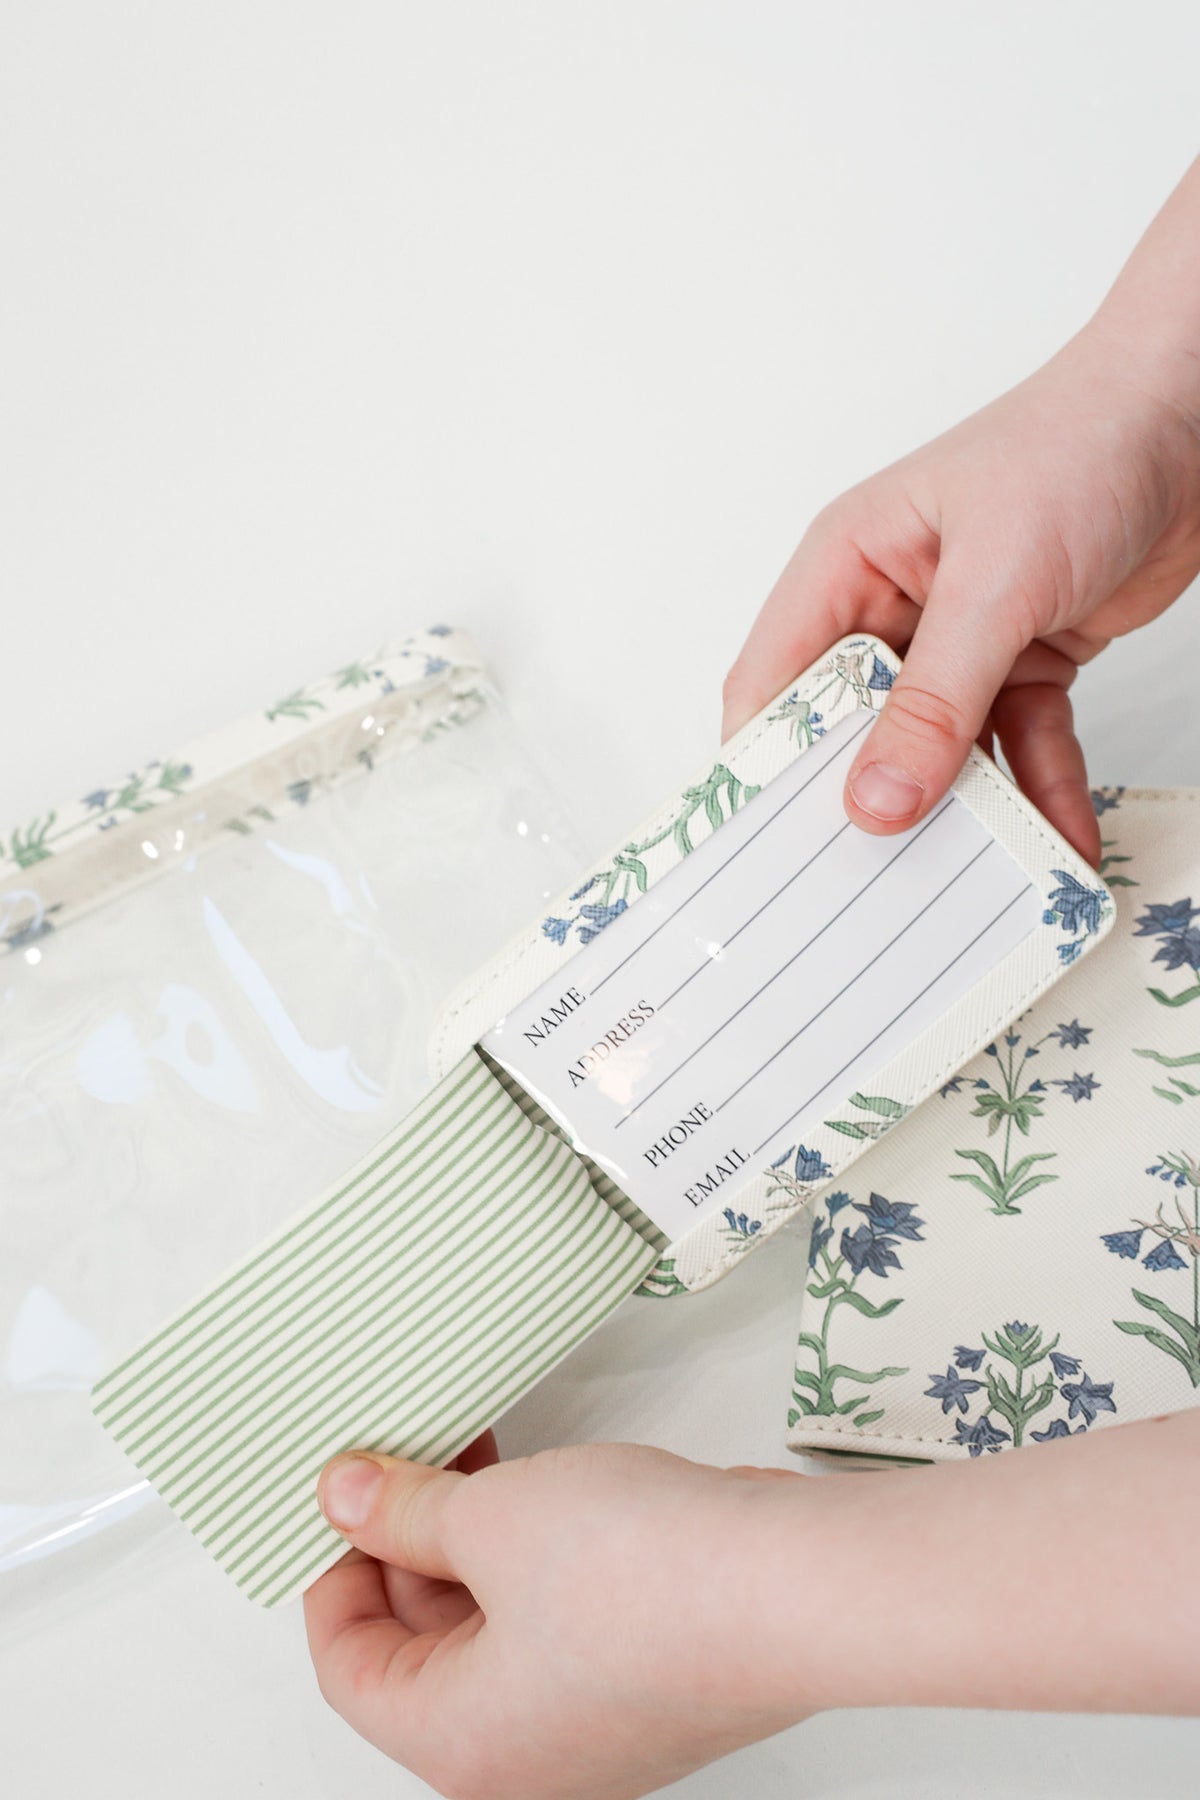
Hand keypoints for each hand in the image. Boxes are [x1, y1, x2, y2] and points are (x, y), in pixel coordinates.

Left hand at [304, 1415, 1199, 1794]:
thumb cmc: (655, 1587)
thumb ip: (406, 1508)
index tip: (340, 1499)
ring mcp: (592, 1716)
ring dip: (475, 1534)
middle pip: (422, 1645)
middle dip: (410, 1539)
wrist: (795, 1583)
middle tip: (403, 1457)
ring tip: (472, 1452)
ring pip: (495, 1621)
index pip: (348, 1667)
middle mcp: (527, 1753)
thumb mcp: (489, 1518)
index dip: (333, 1571)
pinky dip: (536, 1546)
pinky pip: (559, 1611)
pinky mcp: (646, 1670)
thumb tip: (350, 1497)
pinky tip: (542, 1479)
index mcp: (461, 1744)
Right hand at [721, 320, 1199, 866]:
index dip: (765, 765)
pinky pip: (1019, 746)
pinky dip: (1040, 791)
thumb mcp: (996, 582)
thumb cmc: (1079, 447)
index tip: (770, 846)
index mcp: (846, 565)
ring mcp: (958, 641)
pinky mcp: (1023, 663)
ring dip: (964, 813)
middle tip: (871, 887)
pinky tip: (1056, 840)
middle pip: (857, 731)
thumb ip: (937, 699)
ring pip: (941, 752)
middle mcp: (891, 607)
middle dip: (870, 802)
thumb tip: (876, 800)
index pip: (777, 682)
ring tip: (973, 882)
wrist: (1193, 419)